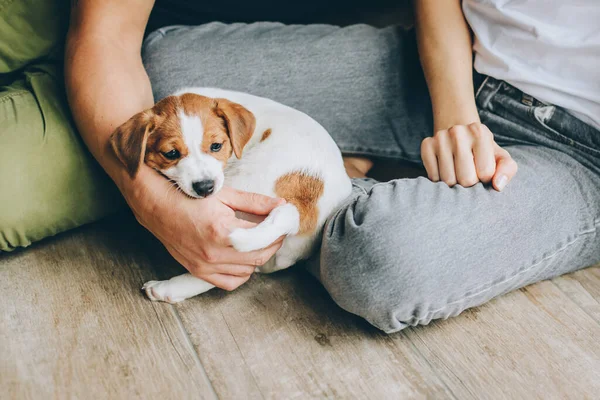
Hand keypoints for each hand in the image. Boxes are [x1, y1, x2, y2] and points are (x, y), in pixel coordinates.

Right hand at [122, 167, 284, 290]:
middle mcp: (214, 252)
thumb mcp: (226, 195)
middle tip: (275, 231)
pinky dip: (241, 273)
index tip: (284, 223)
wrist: (157, 208)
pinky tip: (241, 258)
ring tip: (256, 241)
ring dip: (257, 258)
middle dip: (272, 244)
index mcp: (222, 231)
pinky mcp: (198, 272)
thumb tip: (281, 206)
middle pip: (259, 257)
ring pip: (247, 272)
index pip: (263, 239)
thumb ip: (256, 202)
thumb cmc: (190, 197)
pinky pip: (229, 283)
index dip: (279, 231)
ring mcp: (205, 265)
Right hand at [420, 122, 517, 190]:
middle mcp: (458, 132)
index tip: (482, 170)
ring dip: (454, 183)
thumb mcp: (500, 157)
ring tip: (457, 171)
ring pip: (447, 180)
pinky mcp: (426, 145)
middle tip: (469, 173)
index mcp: (480, 132)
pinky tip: (445, 169)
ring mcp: (440, 138)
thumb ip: (507, 170)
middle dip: (469, 183)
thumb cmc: (483, 151)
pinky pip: (433, 176)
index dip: (485, 178)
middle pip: (465, 179)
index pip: (485, 173)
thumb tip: (497, 186)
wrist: (459, 133)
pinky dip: (439, 179)